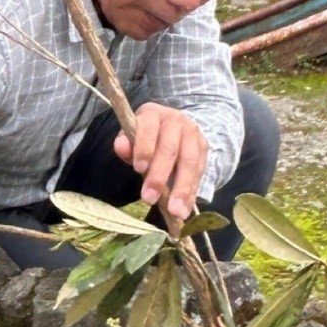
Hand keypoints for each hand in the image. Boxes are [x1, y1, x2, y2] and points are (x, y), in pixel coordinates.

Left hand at [114, 102, 209, 219]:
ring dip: (182, 189)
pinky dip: (191, 193)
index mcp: (153, 114)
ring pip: (190, 162)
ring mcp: (193, 134)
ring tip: (175, 211)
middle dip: (159, 176)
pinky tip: (184, 209)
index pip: (148, 129)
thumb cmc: (145, 137)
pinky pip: (199, 173)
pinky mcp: (204, 148)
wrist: (171, 129)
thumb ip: (125, 144)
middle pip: (170, 149)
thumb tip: (122, 147)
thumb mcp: (131, 138)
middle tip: (149, 199)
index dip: (144, 148)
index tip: (139, 169)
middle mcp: (176, 120)